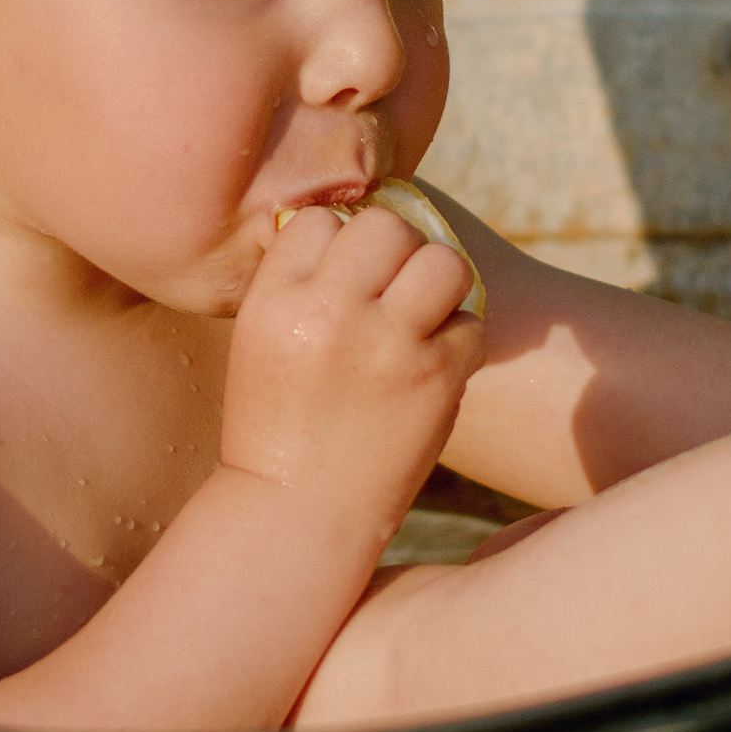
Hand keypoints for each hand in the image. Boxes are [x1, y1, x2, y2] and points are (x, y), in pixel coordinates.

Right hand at [221, 200, 487, 548]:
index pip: (319, 220)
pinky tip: (432, 364)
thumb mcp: (260, 341)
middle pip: (386, 227)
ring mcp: (387, 343)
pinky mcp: (436, 377)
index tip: (341, 277)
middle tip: (390, 290)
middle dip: (394, 252)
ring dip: (439, 284)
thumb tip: (352, 227)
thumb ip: (297, 283)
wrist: (297, 512)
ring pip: (442, 261)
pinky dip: (458, 341)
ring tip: (423, 314)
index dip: (336, 242)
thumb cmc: (276, 424)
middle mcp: (330, 312)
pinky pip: (470, 324)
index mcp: (275, 300)